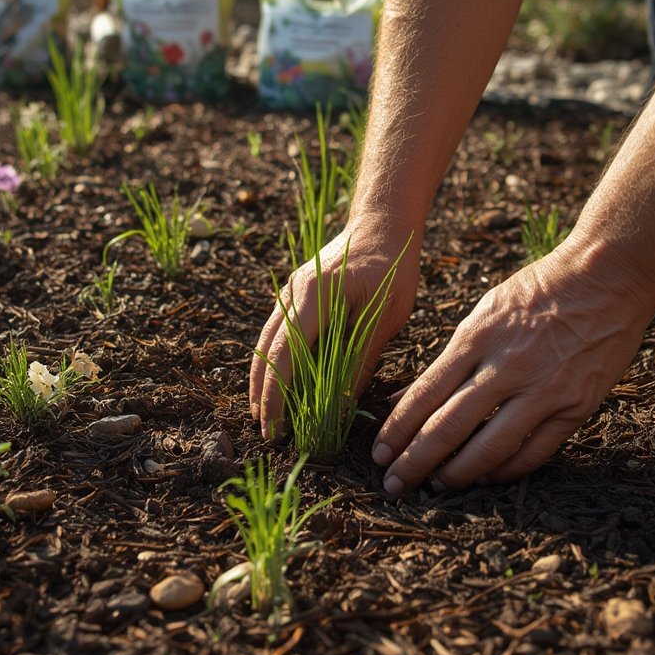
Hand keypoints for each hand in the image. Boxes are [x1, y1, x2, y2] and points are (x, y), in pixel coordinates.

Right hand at [249, 218, 419, 439]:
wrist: (382, 223)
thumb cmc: (392, 266)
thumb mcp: (385, 317)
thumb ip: (361, 359)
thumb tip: (341, 406)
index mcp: (315, 296)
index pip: (285, 355)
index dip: (276, 395)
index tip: (275, 427)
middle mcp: (293, 293)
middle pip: (265, 352)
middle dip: (262, 394)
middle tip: (266, 432)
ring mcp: (289, 292)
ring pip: (265, 343)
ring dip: (263, 380)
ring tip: (266, 415)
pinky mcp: (294, 294)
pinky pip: (276, 332)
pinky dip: (273, 361)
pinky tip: (279, 384)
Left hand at [372, 239, 654, 492]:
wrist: (606, 276)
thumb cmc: (537, 291)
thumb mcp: (482, 313)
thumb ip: (446, 360)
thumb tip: (402, 397)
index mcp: (475, 340)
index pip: (423, 395)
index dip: (396, 430)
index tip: (378, 453)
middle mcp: (505, 367)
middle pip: (448, 427)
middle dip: (415, 461)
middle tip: (394, 484)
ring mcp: (542, 389)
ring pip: (488, 448)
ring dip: (456, 474)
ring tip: (436, 486)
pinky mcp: (575, 406)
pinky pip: (534, 452)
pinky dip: (505, 470)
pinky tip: (486, 476)